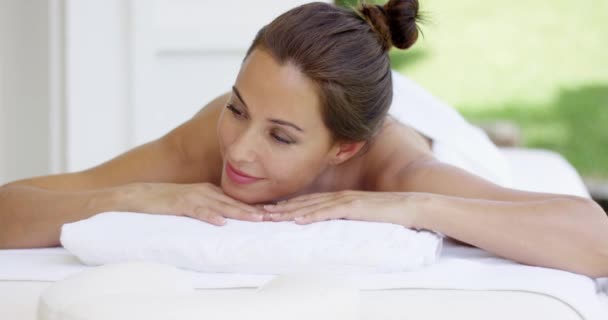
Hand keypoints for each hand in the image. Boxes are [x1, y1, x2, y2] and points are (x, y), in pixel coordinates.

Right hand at [123, 182, 263, 225]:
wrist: (137, 195)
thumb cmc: (165, 202)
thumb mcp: (191, 203)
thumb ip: (208, 207)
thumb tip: (226, 218)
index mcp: (208, 192)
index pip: (235, 201)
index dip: (254, 207)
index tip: (272, 214)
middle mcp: (204, 192)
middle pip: (233, 202)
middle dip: (254, 210)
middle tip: (273, 217)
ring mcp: (192, 197)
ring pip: (220, 206)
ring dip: (239, 212)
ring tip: (256, 219)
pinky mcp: (178, 204)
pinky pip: (197, 211)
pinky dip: (209, 216)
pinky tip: (221, 222)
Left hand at [262, 190, 416, 226]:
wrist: (415, 207)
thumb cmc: (392, 213)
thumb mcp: (364, 215)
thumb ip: (349, 217)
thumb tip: (334, 226)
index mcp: (340, 199)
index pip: (308, 202)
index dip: (287, 206)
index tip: (268, 211)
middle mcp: (339, 197)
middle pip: (304, 203)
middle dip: (280, 208)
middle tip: (259, 213)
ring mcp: (347, 201)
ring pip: (311, 206)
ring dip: (289, 212)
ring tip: (269, 216)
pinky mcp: (355, 207)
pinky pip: (329, 212)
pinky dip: (312, 215)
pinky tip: (298, 220)